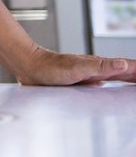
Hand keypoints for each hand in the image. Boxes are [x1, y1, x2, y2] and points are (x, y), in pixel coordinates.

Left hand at [12, 45, 135, 85]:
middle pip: (125, 72)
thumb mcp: (78, 68)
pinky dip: (114, 87)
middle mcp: (97, 70)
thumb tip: (125, 64)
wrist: (29, 66)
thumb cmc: (50, 67)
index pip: (129, 67)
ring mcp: (90, 76)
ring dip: (129, 79)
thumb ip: (101, 66)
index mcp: (100, 66)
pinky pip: (103, 85)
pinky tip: (112, 92)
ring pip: (115, 77)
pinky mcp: (81, 83)